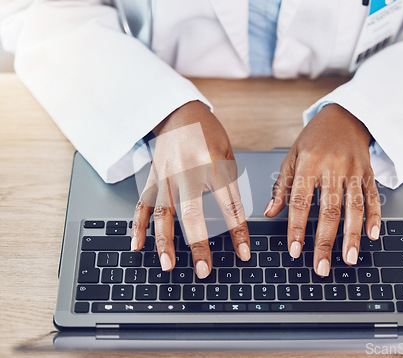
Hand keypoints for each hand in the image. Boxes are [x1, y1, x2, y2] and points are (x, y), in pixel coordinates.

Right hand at [131, 101, 250, 278]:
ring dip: (164, 242)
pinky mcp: (152, 177)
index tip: (243, 254)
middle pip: (192, 214)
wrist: (180, 112)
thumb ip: (228, 186)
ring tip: (168, 265)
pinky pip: (143, 203)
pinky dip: (137, 226)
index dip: (237, 232)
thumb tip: (235, 220)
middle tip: (203, 271)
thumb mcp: (228, 155)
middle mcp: (188, 172)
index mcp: (214, 165)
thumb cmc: (208, 134)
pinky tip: (136, 244)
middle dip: (198, 246)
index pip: (229, 206)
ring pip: (163, 213)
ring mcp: (166, 175)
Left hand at [265, 104, 380, 275]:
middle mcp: (334, 168)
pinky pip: (373, 197)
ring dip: (352, 236)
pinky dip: (374, 217)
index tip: (294, 250)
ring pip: (354, 207)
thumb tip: (270, 212)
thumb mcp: (292, 156)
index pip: (301, 201)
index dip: (297, 228)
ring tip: (349, 258)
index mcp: (310, 164)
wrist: (345, 116)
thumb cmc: (314, 139)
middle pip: (330, 210)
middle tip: (322, 267)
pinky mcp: (369, 173)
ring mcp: (354, 171)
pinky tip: (372, 235)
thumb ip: (282, 186)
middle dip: (326, 242)